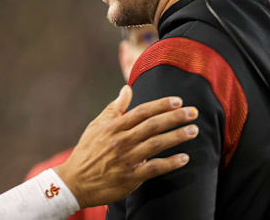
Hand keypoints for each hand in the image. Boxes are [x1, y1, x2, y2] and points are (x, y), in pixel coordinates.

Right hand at [54, 85, 197, 207]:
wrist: (75, 182)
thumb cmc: (87, 151)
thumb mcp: (96, 126)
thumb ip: (114, 108)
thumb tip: (127, 88)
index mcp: (113, 126)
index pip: (141, 112)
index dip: (161, 105)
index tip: (177, 100)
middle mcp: (120, 141)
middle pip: (152, 125)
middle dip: (175, 117)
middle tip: (193, 112)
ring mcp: (126, 159)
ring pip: (156, 144)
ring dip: (177, 136)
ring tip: (193, 130)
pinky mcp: (130, 177)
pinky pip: (154, 168)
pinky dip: (170, 163)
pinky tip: (184, 158)